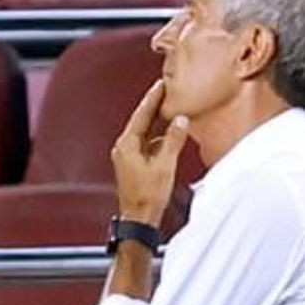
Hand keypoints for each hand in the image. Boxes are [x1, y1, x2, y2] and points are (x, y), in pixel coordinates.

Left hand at [111, 78, 189, 224]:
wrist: (139, 220)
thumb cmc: (147, 197)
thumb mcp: (165, 165)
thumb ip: (173, 140)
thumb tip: (180, 120)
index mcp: (127, 145)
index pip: (142, 115)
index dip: (153, 98)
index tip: (161, 84)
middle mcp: (124, 149)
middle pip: (142, 122)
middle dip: (155, 107)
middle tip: (166, 90)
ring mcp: (128, 158)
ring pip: (145, 134)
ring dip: (158, 122)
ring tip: (171, 109)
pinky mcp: (134, 166)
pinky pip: (148, 145)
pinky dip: (159, 138)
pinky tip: (170, 135)